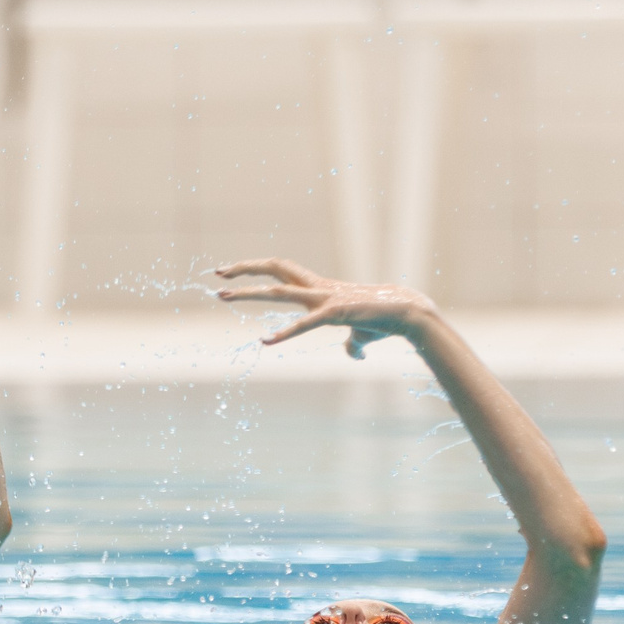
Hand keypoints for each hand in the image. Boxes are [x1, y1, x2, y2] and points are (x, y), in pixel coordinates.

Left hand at [214, 259, 432, 360]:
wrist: (406, 313)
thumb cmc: (382, 321)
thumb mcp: (360, 334)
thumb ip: (352, 344)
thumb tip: (353, 354)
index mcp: (319, 288)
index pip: (282, 271)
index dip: (258, 270)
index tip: (234, 274)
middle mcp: (318, 288)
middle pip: (275, 269)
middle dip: (245, 269)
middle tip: (217, 274)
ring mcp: (325, 298)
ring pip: (279, 290)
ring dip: (249, 292)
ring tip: (222, 295)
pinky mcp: (335, 313)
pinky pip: (305, 323)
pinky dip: (285, 333)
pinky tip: (266, 342)